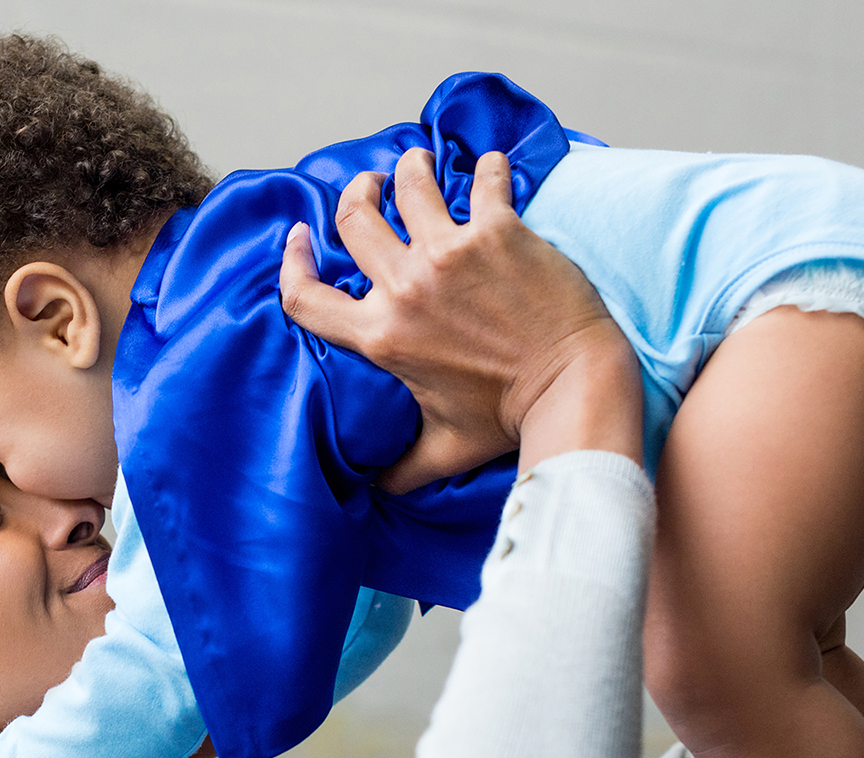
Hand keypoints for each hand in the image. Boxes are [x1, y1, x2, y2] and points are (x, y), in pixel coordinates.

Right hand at [280, 147, 639, 481]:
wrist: (572, 386)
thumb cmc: (510, 419)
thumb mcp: (442, 449)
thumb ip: (402, 467)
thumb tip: (376, 490)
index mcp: (382, 337)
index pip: (307, 298)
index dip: (291, 264)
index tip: (297, 239)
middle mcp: (407, 288)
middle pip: (354, 220)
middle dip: (355, 194)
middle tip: (368, 184)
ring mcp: (450, 253)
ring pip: (409, 186)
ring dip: (408, 168)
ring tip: (415, 162)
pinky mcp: (498, 230)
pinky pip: (485, 180)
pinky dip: (488, 167)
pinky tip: (491, 162)